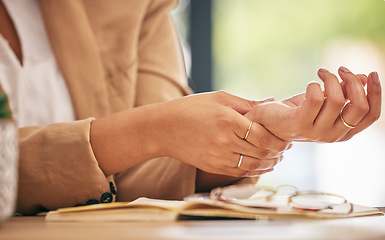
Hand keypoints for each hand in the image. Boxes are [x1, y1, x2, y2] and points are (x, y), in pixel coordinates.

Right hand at [155, 91, 290, 176]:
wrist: (163, 128)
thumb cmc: (191, 108)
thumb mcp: (219, 98)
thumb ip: (247, 103)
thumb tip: (272, 102)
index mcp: (228, 120)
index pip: (264, 136)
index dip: (279, 141)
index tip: (286, 138)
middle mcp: (225, 141)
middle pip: (262, 153)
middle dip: (278, 152)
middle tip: (286, 148)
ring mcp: (218, 157)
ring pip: (253, 166)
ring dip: (269, 163)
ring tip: (276, 158)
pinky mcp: (213, 167)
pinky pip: (240, 172)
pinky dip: (255, 170)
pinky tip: (261, 164)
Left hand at [245, 67, 380, 141]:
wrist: (268, 120)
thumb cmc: (298, 110)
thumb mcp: (326, 100)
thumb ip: (346, 92)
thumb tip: (365, 77)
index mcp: (344, 132)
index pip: (371, 115)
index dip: (375, 93)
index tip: (372, 73)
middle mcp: (332, 136)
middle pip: (359, 107)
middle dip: (354, 82)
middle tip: (341, 69)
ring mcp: (315, 133)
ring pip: (337, 100)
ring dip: (331, 79)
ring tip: (321, 72)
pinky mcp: (299, 124)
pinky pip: (315, 98)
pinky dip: (314, 85)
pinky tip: (310, 84)